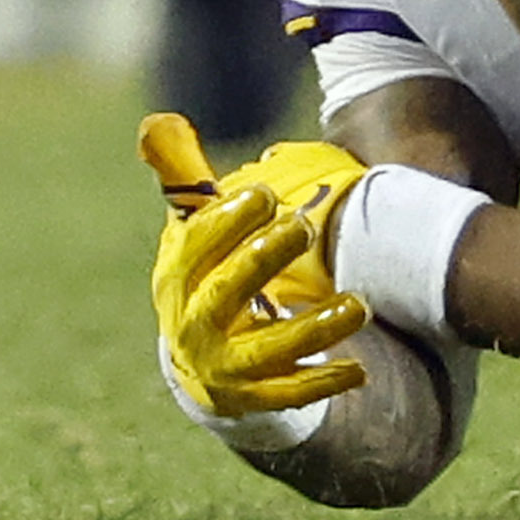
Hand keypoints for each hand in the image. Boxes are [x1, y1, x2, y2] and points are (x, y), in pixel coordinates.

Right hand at [142, 113, 368, 439]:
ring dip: (313, 330)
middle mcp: (192, 325)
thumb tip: (158, 120)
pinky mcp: (252, 399)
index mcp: (176, 277)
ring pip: (267, 351)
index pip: (194, 247)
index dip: (226, 222)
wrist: (200, 361)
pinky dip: (323, 383)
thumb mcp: (192, 229)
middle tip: (302, 226)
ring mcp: (222, 367)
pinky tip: (360, 369)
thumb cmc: (206, 274)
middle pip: (225, 294)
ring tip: (359, 305)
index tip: (266, 194)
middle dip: (262, 259)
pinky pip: (289, 395)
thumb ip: (184, 175)